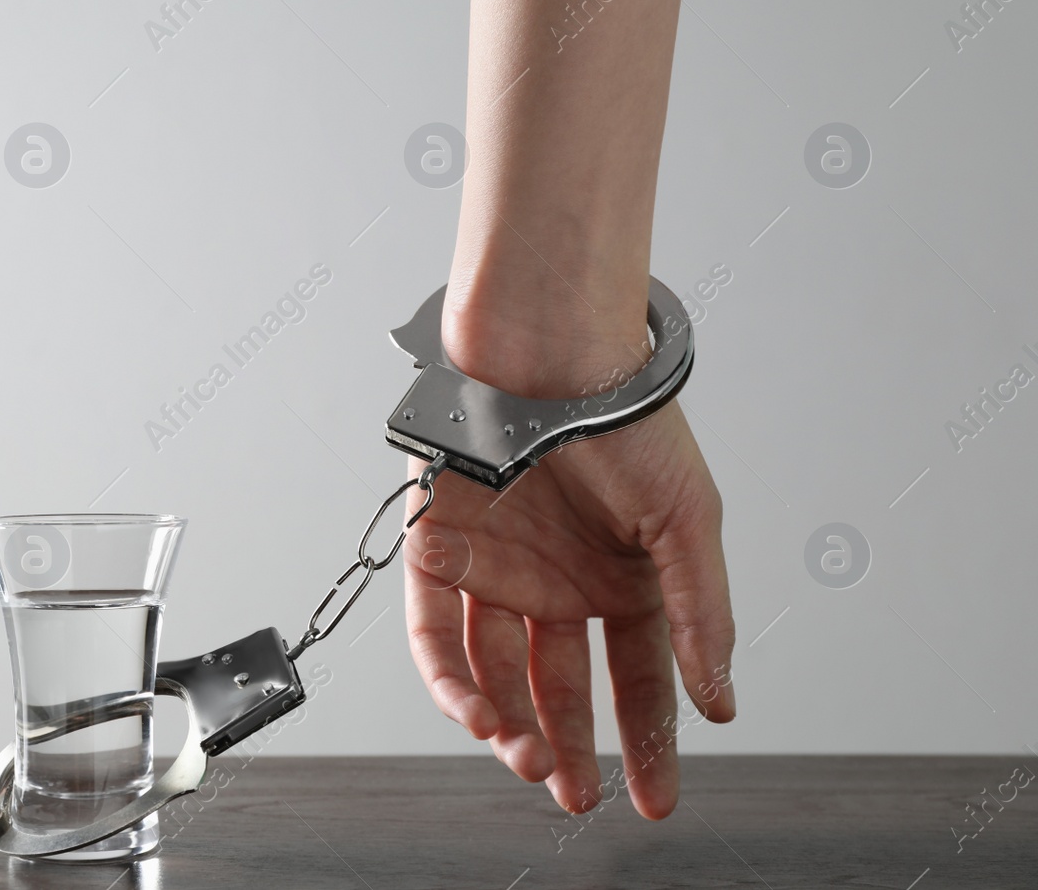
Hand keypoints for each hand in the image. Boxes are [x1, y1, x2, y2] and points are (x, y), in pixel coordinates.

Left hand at [402, 351, 734, 819]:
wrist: (553, 357)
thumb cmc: (626, 423)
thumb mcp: (687, 523)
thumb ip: (700, 616)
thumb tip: (721, 702)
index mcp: (620, 579)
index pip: (634, 678)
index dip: (646, 740)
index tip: (654, 798)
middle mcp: (556, 582)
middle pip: (556, 687)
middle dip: (566, 747)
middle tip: (575, 794)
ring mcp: (497, 568)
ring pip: (492, 669)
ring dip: (505, 722)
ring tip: (527, 757)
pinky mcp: (439, 546)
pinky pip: (434, 628)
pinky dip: (449, 673)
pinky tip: (476, 706)